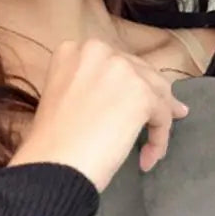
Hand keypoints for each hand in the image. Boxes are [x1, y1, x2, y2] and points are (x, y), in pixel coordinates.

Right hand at [7, 39, 188, 191]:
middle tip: (158, 121)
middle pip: (140, 73)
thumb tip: (128, 95)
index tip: (130, 105)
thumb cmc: (51, 142)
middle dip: (151, 97)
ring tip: (154, 147)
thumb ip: (94, 87)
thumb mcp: (66, 97)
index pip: (116, 63)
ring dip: (159, 120)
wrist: (52, 165)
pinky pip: (162, 116)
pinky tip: (147, 159)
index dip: (127, 85)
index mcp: (74, 50)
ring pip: (157, 92)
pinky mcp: (141, 94)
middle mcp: (99, 51)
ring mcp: (122, 69)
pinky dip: (160, 138)